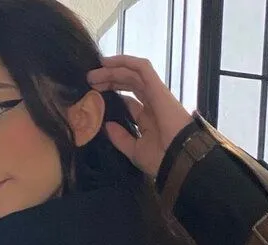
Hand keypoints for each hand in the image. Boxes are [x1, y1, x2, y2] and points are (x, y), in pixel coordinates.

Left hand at [87, 56, 192, 177]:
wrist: (177, 158)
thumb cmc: (160, 159)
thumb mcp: (134, 150)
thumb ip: (120, 138)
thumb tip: (106, 126)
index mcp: (148, 118)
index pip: (128, 100)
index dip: (112, 94)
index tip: (94, 95)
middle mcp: (152, 103)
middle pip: (128, 84)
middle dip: (109, 79)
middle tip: (90, 80)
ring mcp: (156, 93)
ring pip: (132, 74)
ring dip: (112, 70)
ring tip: (93, 73)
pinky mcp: (158, 87)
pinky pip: (142, 68)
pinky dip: (126, 62)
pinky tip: (108, 62)